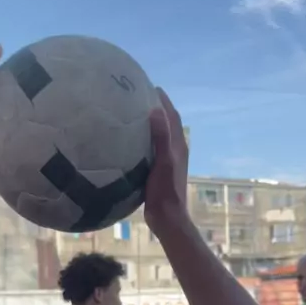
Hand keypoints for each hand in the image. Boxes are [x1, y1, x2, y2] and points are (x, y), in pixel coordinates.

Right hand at [144, 88, 188, 234]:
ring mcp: (167, 162)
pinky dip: (142, 141)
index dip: (163, 100)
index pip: (172, 115)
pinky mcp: (158, 172)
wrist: (167, 218)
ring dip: (148, 125)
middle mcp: (175, 151)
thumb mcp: (163, 162)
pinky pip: (150, 149)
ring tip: (130, 115)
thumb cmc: (165, 191)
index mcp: (178, 146)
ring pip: (158, 137)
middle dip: (155, 108)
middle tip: (136, 97)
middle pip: (166, 123)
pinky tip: (127, 142)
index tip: (149, 86)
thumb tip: (155, 110)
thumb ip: (161, 137)